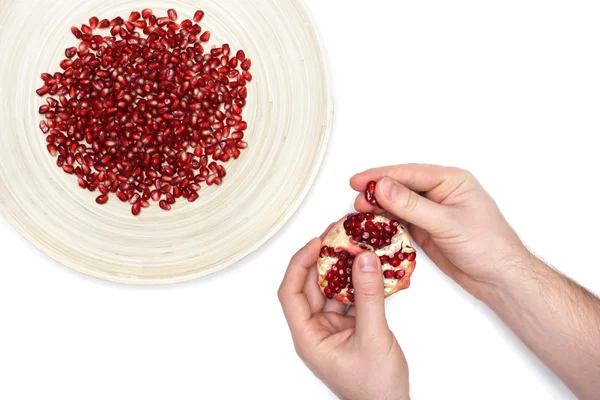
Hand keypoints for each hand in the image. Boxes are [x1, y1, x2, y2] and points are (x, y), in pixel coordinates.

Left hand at [278, 238, 409, 399]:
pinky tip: (368, 267)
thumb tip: (364, 259)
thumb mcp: (373, 337)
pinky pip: (348, 297)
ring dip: (342, 267)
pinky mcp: (349, 327)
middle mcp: (316, 330)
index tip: (317, 243)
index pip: (291, 293)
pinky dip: (358, 282)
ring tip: (354, 244)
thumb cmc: (374, 387)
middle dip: (324, 258)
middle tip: (339, 234)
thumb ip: (369, 297)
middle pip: (311, 285)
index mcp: (308, 337)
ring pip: (331, 289)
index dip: (299, 264)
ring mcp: (332, 328)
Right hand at [351, 164, 527, 299]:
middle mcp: (439, 192)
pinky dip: (385, 224)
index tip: (358, 181)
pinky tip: (372, 226)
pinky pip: (400, 221)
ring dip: (379, 209)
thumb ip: (413, 205)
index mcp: (451, 180)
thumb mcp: (447, 223)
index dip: (381, 175)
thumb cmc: (488, 246)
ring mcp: (431, 211)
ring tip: (359, 214)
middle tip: (356, 200)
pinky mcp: (426, 230)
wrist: (500, 278)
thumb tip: (383, 187)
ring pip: (398, 204)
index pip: (409, 173)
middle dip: (377, 192)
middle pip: (400, 186)